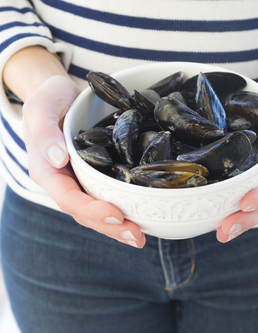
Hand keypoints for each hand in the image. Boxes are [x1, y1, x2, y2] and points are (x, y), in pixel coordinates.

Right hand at [22, 75, 145, 247]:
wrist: (60, 95)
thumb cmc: (48, 99)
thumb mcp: (41, 108)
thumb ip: (44, 132)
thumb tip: (58, 158)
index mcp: (47, 171)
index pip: (67, 198)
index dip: (90, 209)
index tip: (115, 213)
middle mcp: (64, 182)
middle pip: (84, 213)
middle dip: (110, 227)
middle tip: (136, 236)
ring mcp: (79, 182)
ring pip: (96, 211)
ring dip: (118, 227)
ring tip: (141, 236)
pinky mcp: (94, 177)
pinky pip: (107, 197)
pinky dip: (123, 210)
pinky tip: (142, 218)